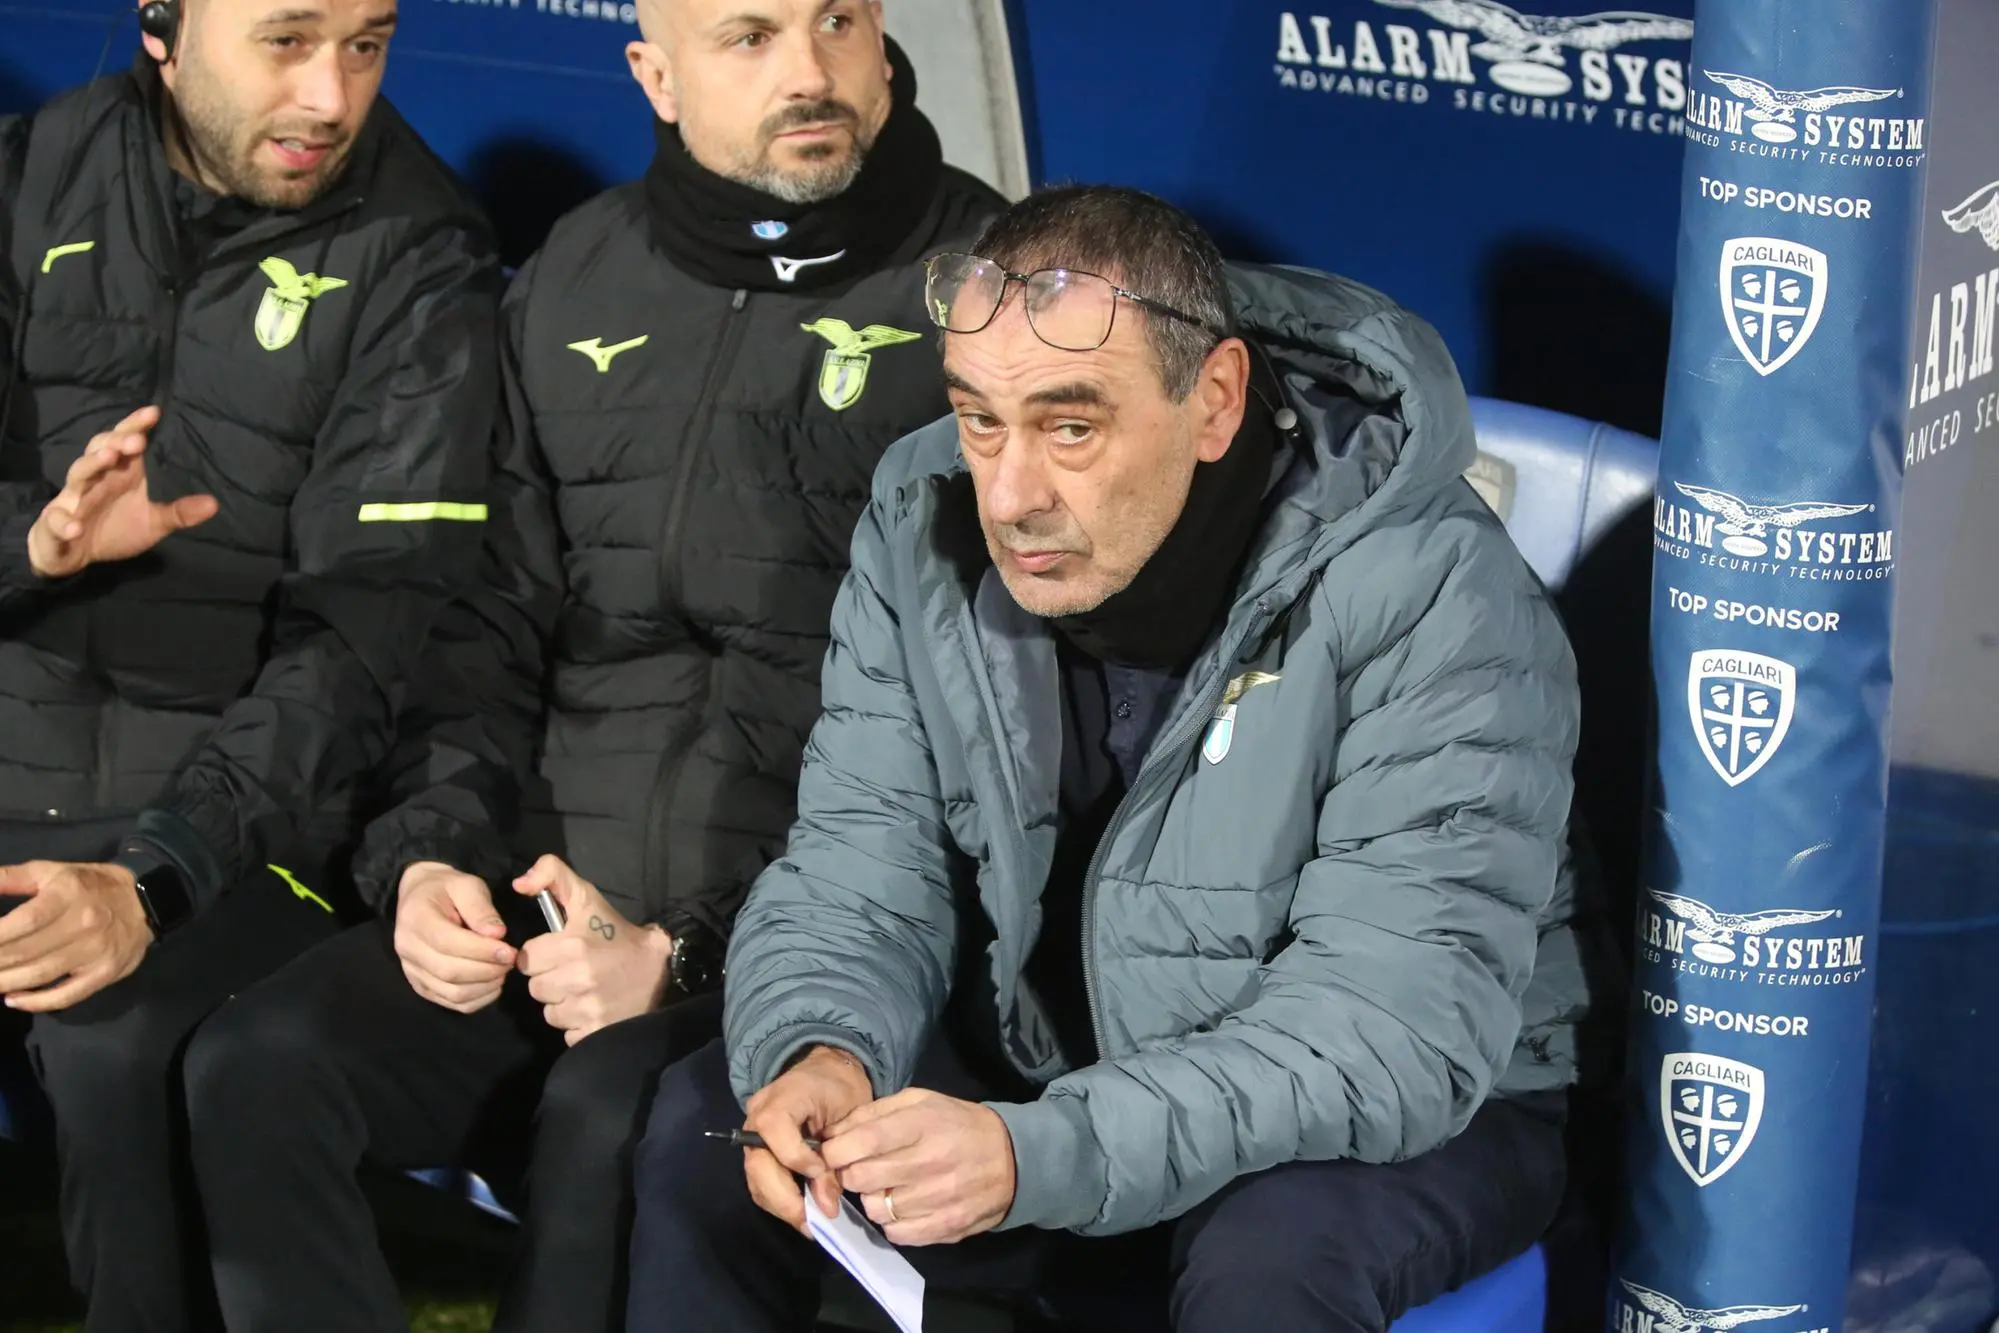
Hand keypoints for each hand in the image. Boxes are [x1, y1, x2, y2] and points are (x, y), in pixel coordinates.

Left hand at [0, 861, 154, 1011]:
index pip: (24, 921)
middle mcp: (83, 924)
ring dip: (6, 983)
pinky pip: (66, 995)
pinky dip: (36, 1002)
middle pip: (26, 952)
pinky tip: (14, 999)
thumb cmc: (90, 885)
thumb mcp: (52, 872)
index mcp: (68, 895)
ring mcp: (95, 952)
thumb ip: (11, 878)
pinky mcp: (104, 973)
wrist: (145, 901)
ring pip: (41, 975)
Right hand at [27, 406, 218, 578]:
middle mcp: (96, 480)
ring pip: (77, 474)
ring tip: (108, 458)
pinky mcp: (55, 524)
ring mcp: (73, 499)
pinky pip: (56, 520)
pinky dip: (63, 522)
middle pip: (100, 450)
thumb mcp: (153, 523)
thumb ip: (179, 512)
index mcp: (120, 474)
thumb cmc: (115, 528)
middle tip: (137, 441)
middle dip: (116, 442)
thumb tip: (214, 504)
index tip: (154, 412)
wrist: (74, 554)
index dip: (136, 426)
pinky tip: (74, 527)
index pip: (126, 443)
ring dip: (91, 464)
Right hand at [394, 861, 514, 1013]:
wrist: (420, 896)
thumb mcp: (466, 885)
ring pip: (452, 992)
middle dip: (487, 970)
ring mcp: (412, 971)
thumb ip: (480, 908)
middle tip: (511, 961)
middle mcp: (408, 949)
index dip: (482, 951)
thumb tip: (497, 934)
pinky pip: (450, 1002)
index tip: (509, 951)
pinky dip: (477, 999)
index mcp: (416, 919)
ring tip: (503, 971)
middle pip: (450, 972)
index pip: (448, 943)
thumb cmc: (447, 888)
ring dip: (485, 987)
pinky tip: (492, 984)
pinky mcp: (421, 985)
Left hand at [513, 854, 670, 1045]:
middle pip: (535, 988)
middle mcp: (578, 978)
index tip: (559, 953)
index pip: (526, 959)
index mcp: (572, 945)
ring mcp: (587, 1008)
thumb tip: (518, 885)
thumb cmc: (617, 934)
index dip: (541, 956)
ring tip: (585, 992)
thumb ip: (553, 876)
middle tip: (573, 972)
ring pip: (550, 1013)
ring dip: (563, 1004)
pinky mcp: (595, 1031)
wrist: (661, 968)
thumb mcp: (588, 898)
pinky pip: (567, 1034)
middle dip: (550, 980)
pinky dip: (578, 1025)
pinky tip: (594, 1009)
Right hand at [742, 1045, 874, 1231]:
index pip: (775, 1133)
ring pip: (757, 1181)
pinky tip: (803, 1211)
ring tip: (810, 1223)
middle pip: (758, 1166)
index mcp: (779, 1100)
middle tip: (812, 1223)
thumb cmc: (841, 1089)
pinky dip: (780, 1201)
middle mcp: (756, 1119)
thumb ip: (836, 1157)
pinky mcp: (757, 1153)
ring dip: (782, 1206)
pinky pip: (761, 1184)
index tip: (824, 1173)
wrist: (828, 1073)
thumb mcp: (847, 1118)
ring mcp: (752, 1138)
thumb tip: (827, 1207)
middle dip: (785, 1200)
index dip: (798, 1160)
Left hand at [821, 1089, 1016, 1245]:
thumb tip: (831, 1134)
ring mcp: (939, 1198)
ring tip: (888, 1187)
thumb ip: (873, 1113)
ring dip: (873, 1199)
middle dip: (850, 1175)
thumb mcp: (920, 1102)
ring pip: (875, 1208)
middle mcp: (930, 1161)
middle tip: (859, 1170)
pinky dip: (892, 1222)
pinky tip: (903, 1206)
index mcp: (922, 1123)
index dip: (836, 1151)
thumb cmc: (957, 1124)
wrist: (1011, 1158)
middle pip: (861, 1178)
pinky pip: (896, 1233)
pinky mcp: (946, 1227)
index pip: (863, 1141)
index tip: (832, 1153)